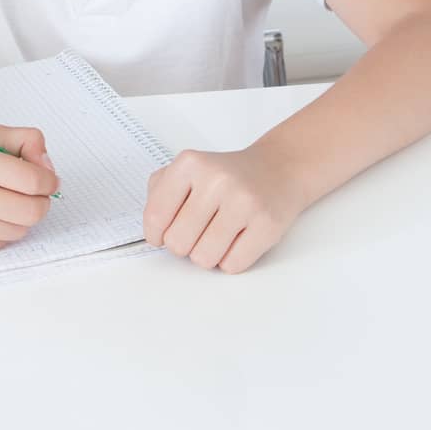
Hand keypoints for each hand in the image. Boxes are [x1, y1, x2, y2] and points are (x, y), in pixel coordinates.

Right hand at [0, 125, 59, 257]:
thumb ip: (24, 141)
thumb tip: (48, 169)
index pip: (33, 179)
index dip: (48, 180)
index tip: (47, 179)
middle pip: (32, 211)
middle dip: (41, 202)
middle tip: (33, 193)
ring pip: (19, 231)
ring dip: (19, 217)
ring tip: (2, 202)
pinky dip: (0, 231)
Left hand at [143, 146, 305, 272]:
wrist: (277, 169)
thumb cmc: (226, 176)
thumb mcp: (187, 168)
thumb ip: (159, 191)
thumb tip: (153, 229)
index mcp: (190, 163)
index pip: (156, 217)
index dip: (156, 234)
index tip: (162, 234)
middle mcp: (216, 180)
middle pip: (178, 243)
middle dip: (184, 244)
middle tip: (197, 232)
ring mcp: (243, 202)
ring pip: (204, 259)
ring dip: (207, 254)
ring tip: (218, 234)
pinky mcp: (267, 225)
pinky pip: (232, 266)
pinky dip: (230, 260)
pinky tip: (237, 240)